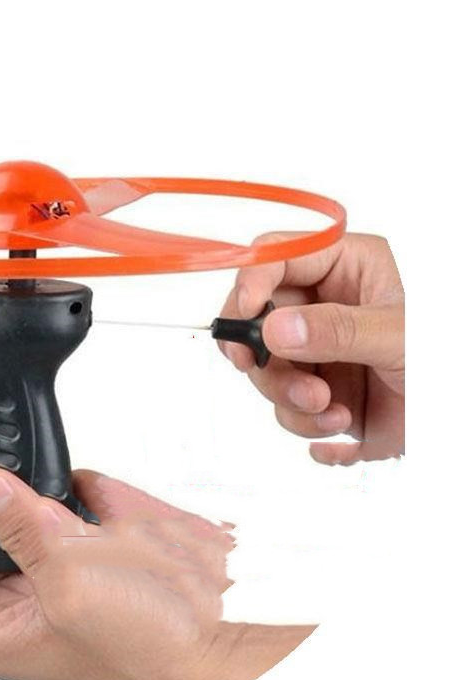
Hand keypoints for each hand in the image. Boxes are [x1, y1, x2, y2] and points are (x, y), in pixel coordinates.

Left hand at [0, 454, 312, 679]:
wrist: (224, 634)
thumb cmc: (150, 646)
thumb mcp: (71, 585)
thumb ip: (21, 528)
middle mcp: (16, 596)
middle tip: (18, 469)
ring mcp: (53, 566)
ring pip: (19, 508)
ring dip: (39, 490)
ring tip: (69, 499)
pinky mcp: (88, 542)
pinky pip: (65, 497)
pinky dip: (78, 488)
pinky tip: (103, 507)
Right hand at [219, 232, 403, 463]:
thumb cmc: (448, 362)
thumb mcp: (399, 336)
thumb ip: (338, 330)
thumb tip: (275, 328)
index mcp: (346, 268)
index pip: (278, 257)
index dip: (252, 281)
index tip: (245, 317)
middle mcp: (323, 307)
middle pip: (257, 320)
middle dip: (265, 357)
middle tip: (266, 372)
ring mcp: (316, 352)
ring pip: (265, 370)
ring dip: (289, 397)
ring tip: (329, 408)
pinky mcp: (316, 391)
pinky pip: (284, 407)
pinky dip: (305, 422)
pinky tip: (339, 422)